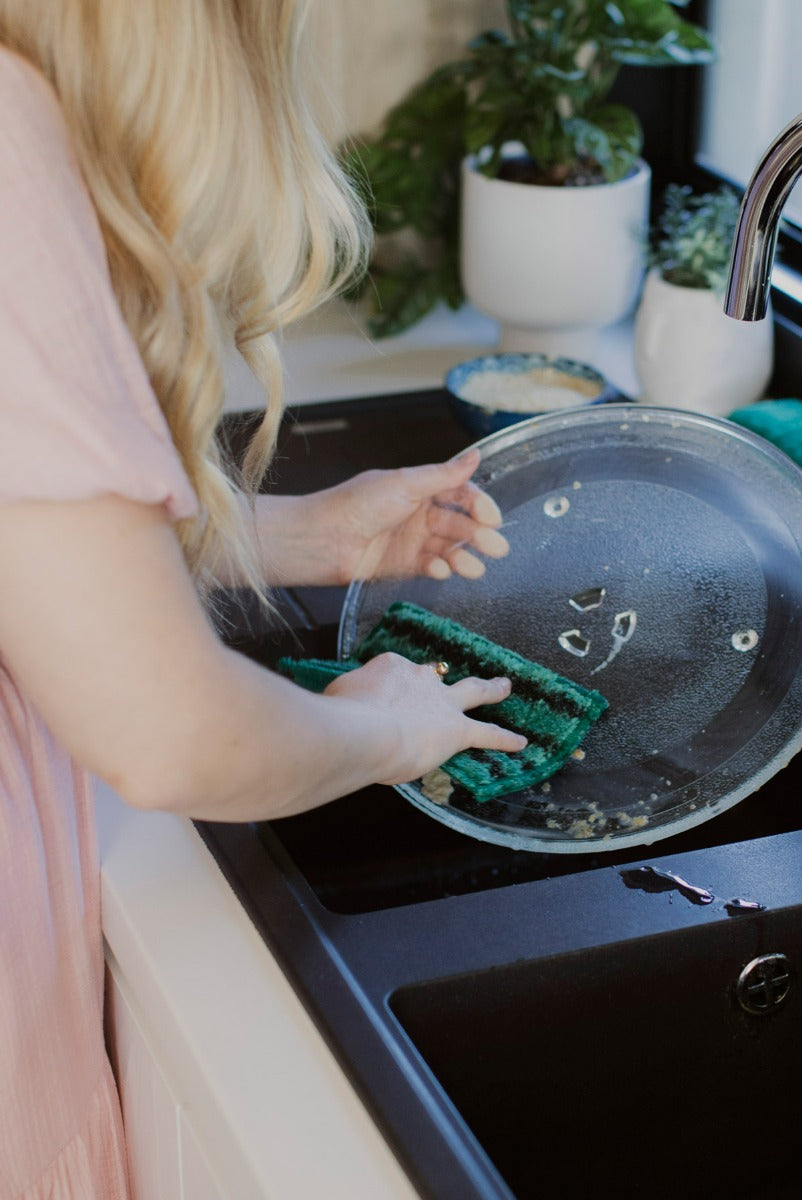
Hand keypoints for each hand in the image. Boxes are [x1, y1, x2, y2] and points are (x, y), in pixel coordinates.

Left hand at [318, 447, 509, 582]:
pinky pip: (430, 567)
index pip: (460, 494)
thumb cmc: (356, 504)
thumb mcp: (405, 483)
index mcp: (419, 488)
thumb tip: (475, 456)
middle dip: (479, 535)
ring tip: (473, 567)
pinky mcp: (402, 565)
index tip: (492, 517)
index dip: (479, 504)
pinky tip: (440, 569)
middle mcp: (418, 514)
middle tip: (496, 547)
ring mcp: (411, 541)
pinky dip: (439, 569)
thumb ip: (444, 475)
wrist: (323, 538)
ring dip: (464, 557)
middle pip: (459, 524)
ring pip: (448, 548)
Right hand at [324, 652, 526, 784]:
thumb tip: (345, 704)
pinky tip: (520, 742)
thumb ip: (349, 696)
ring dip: (491, 688)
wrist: (364, 731)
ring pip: (474, 691)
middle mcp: (421, 680)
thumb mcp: (337, 694)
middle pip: (438, 674)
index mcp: (391, 668)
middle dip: (447, 675)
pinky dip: (505, 738)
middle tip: (451, 673)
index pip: (396, 675)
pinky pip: (487, 733)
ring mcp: (443, 703)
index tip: (380, 700)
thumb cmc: (343, 714)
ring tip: (505, 686)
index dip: (390, 690)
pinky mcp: (457, 730)